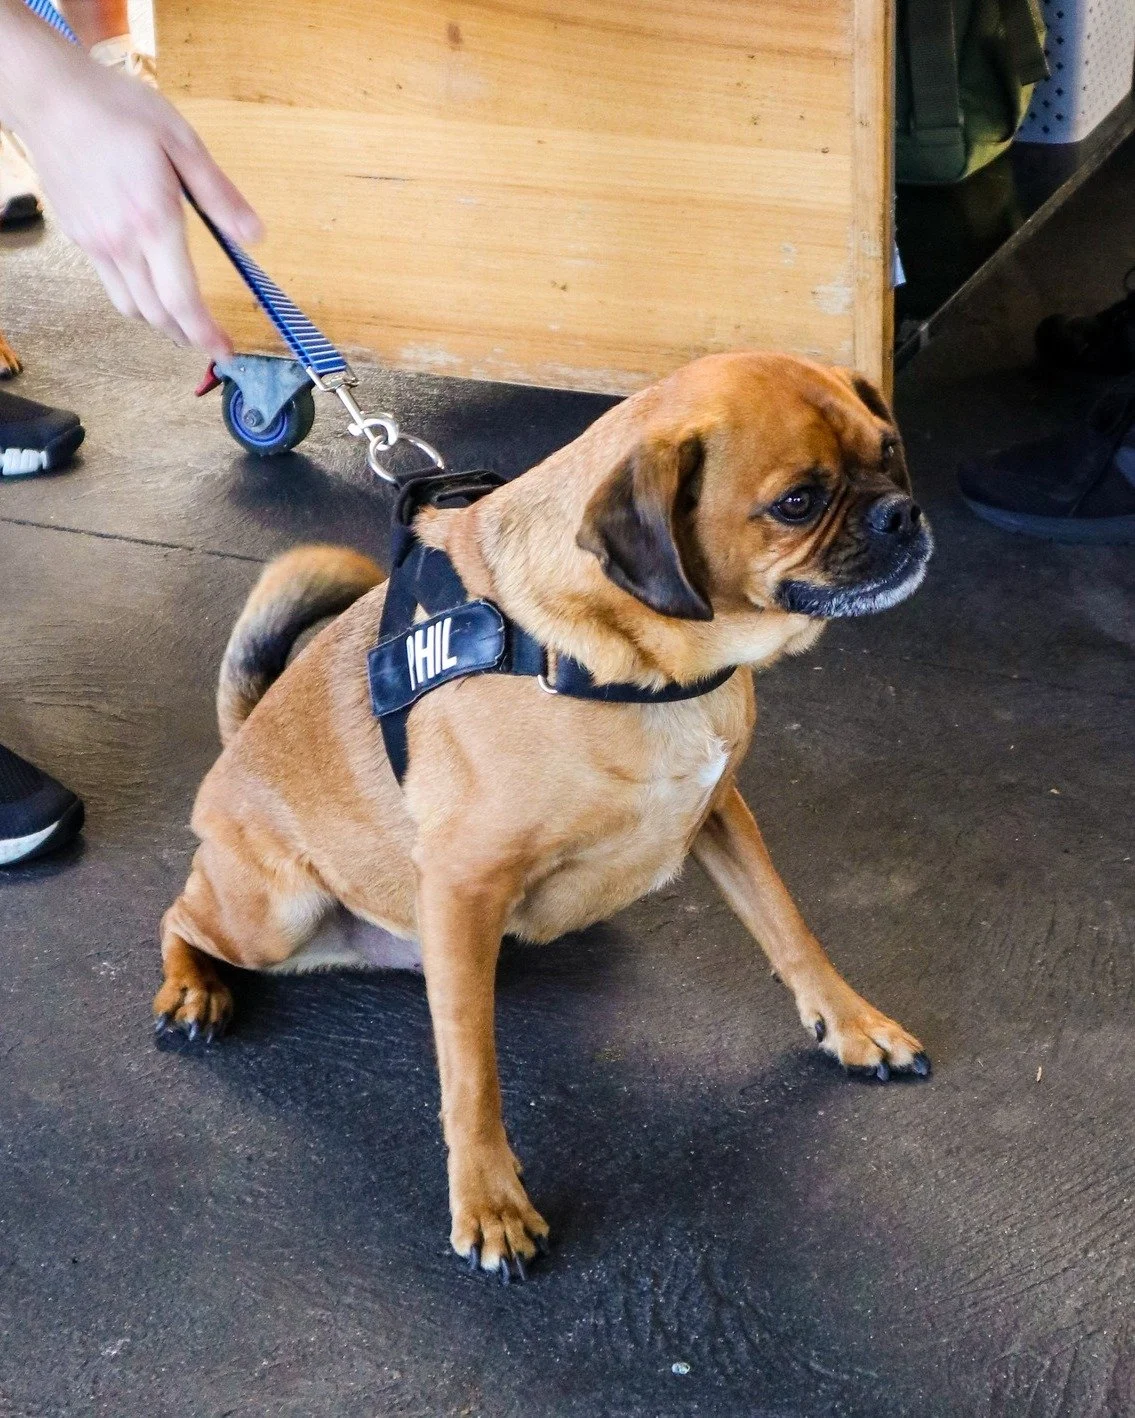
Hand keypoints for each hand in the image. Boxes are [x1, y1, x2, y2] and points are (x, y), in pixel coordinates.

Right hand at [2, 13, 260, 356]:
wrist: (51, 96)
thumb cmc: (117, 109)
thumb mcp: (182, 141)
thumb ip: (219, 194)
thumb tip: (255, 236)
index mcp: (154, 219)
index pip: (182, 300)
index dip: (206, 334)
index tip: (225, 351)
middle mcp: (122, 241)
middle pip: (158, 314)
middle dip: (189, 336)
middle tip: (212, 342)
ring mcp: (97, 242)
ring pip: (132, 307)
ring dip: (162, 323)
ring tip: (186, 323)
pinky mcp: (81, 237)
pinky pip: (112, 284)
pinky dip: (137, 298)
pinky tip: (153, 287)